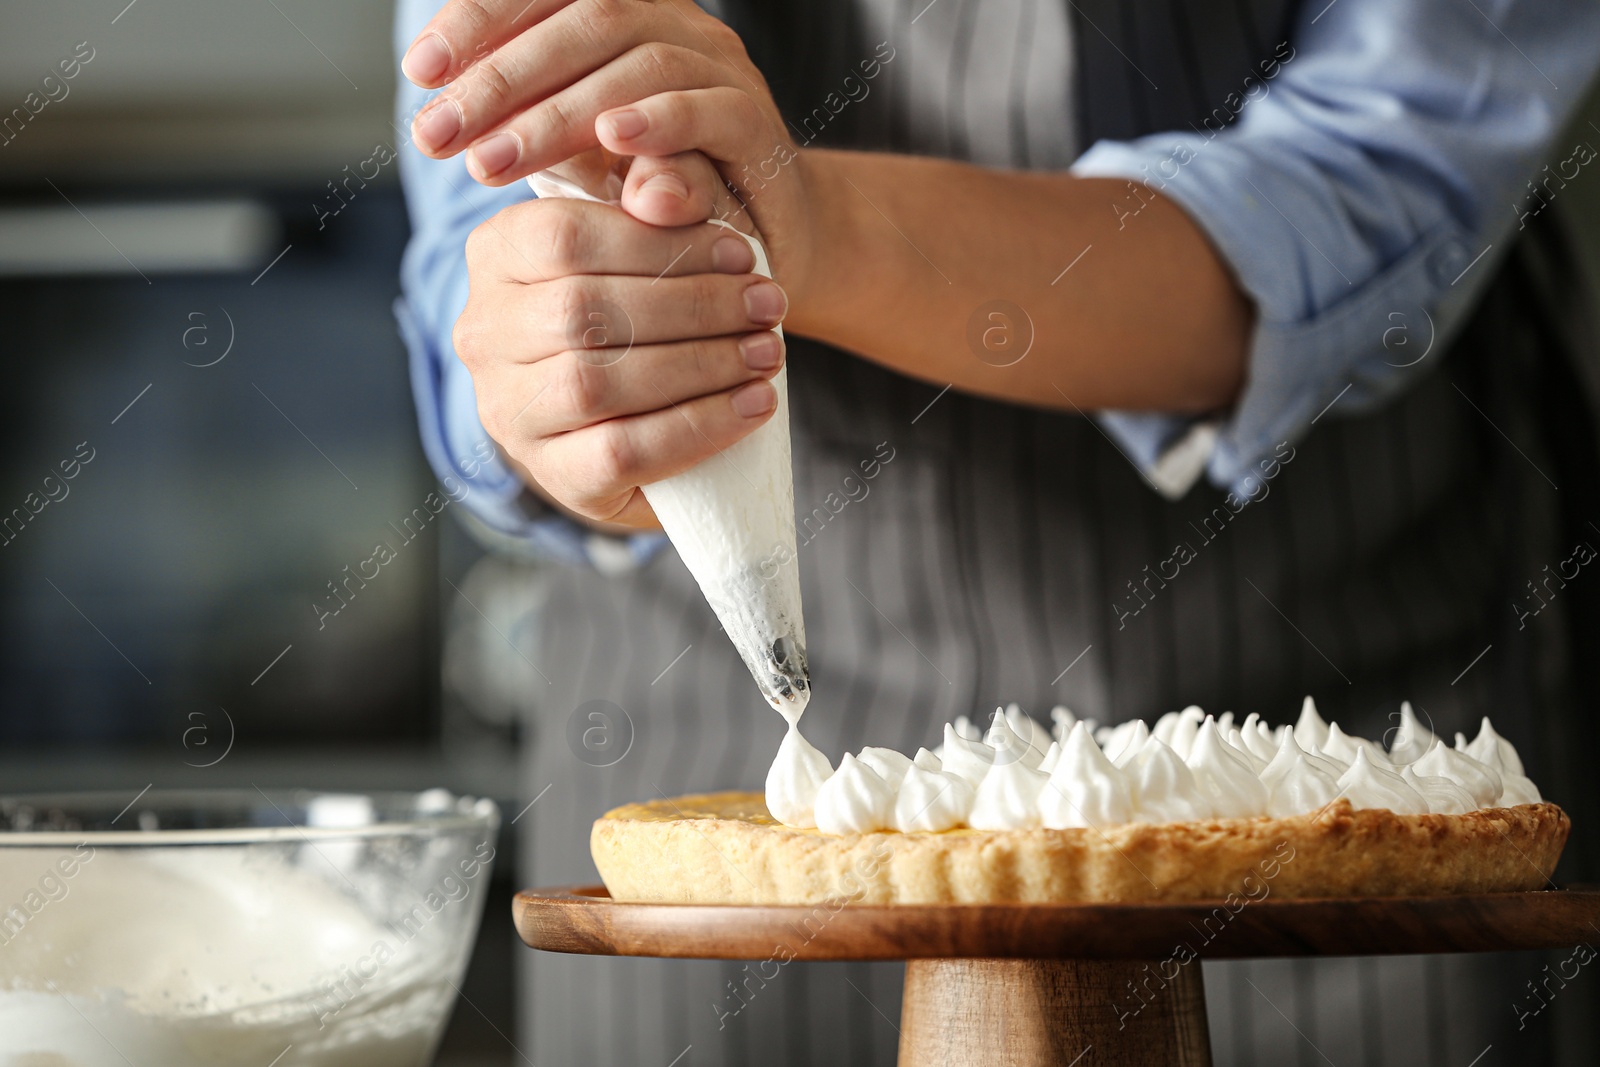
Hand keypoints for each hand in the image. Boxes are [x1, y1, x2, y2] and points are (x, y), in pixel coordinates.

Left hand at [401, 0, 819, 304]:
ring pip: (636, 62)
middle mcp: (676, 25)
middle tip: (438, 133)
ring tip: (492, 162)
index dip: (480, 20)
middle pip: (583, 21)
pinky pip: (708, 109)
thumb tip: (434, 115)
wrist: (751, 243)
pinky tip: (610, 137)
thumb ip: (521, 123)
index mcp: (625, 14)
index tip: (420, 72)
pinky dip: (659, 119)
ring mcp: (721, 70)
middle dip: (500, 78)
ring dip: (556, 113)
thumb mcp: (573, 154)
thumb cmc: (650, 191)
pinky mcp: (757, 126)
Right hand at [455, 195, 788, 528]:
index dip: (660, 242)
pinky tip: (753, 405)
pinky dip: (698, 426)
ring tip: (766, 354)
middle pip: (583, 309)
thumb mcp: (662, 234)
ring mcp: (509, 412)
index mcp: (496, 256)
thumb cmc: (659, 305)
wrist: (654, 417)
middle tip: (768, 306)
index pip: (563, 235)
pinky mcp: (554, 476)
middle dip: (693, 306)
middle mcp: (484, 334)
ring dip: (700, 365)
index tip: (742, 255)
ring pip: (596, 383)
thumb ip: (665, 189)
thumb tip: (665, 190)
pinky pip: (621, 451)